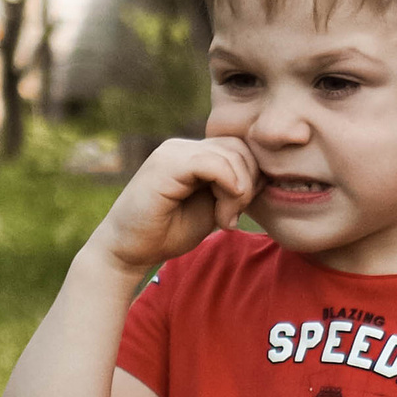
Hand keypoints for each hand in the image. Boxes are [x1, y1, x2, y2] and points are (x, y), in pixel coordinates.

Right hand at [94, 137, 262, 279]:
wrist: (130, 250)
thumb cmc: (170, 231)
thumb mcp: (214, 207)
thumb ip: (235, 189)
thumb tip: (267, 176)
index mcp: (195, 154)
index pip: (241, 148)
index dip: (253, 177)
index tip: (243, 210)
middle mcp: (183, 147)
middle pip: (240, 148)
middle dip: (249, 183)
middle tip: (233, 217)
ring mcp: (173, 152)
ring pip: (231, 155)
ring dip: (239, 192)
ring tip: (225, 219)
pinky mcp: (165, 165)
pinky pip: (212, 164)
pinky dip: (228, 188)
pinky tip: (222, 215)